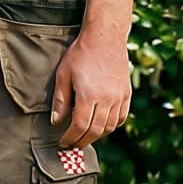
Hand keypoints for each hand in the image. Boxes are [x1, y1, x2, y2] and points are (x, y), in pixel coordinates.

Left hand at [50, 24, 132, 148]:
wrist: (105, 37)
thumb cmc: (80, 53)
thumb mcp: (63, 74)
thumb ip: (60, 100)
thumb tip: (56, 122)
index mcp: (89, 95)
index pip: (79, 126)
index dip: (70, 138)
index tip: (63, 143)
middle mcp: (107, 99)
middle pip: (95, 131)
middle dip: (82, 141)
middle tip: (72, 146)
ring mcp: (119, 97)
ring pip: (109, 127)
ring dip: (96, 136)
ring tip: (84, 137)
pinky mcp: (127, 94)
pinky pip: (121, 118)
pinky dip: (111, 126)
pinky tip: (101, 126)